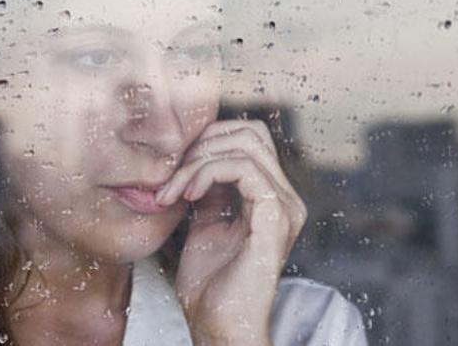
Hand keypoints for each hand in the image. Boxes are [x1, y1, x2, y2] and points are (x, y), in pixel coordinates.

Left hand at [154, 120, 307, 345]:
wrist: (216, 326)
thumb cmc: (208, 283)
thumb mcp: (204, 221)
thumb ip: (207, 187)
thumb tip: (193, 153)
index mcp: (272, 196)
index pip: (248, 136)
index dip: (207, 139)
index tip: (173, 168)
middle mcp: (286, 198)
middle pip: (250, 131)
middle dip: (202, 144)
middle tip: (171, 176)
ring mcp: (285, 207)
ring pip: (245, 145)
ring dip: (198, 161)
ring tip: (174, 190)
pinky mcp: (276, 218)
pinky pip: (244, 169)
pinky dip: (208, 172)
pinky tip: (188, 194)